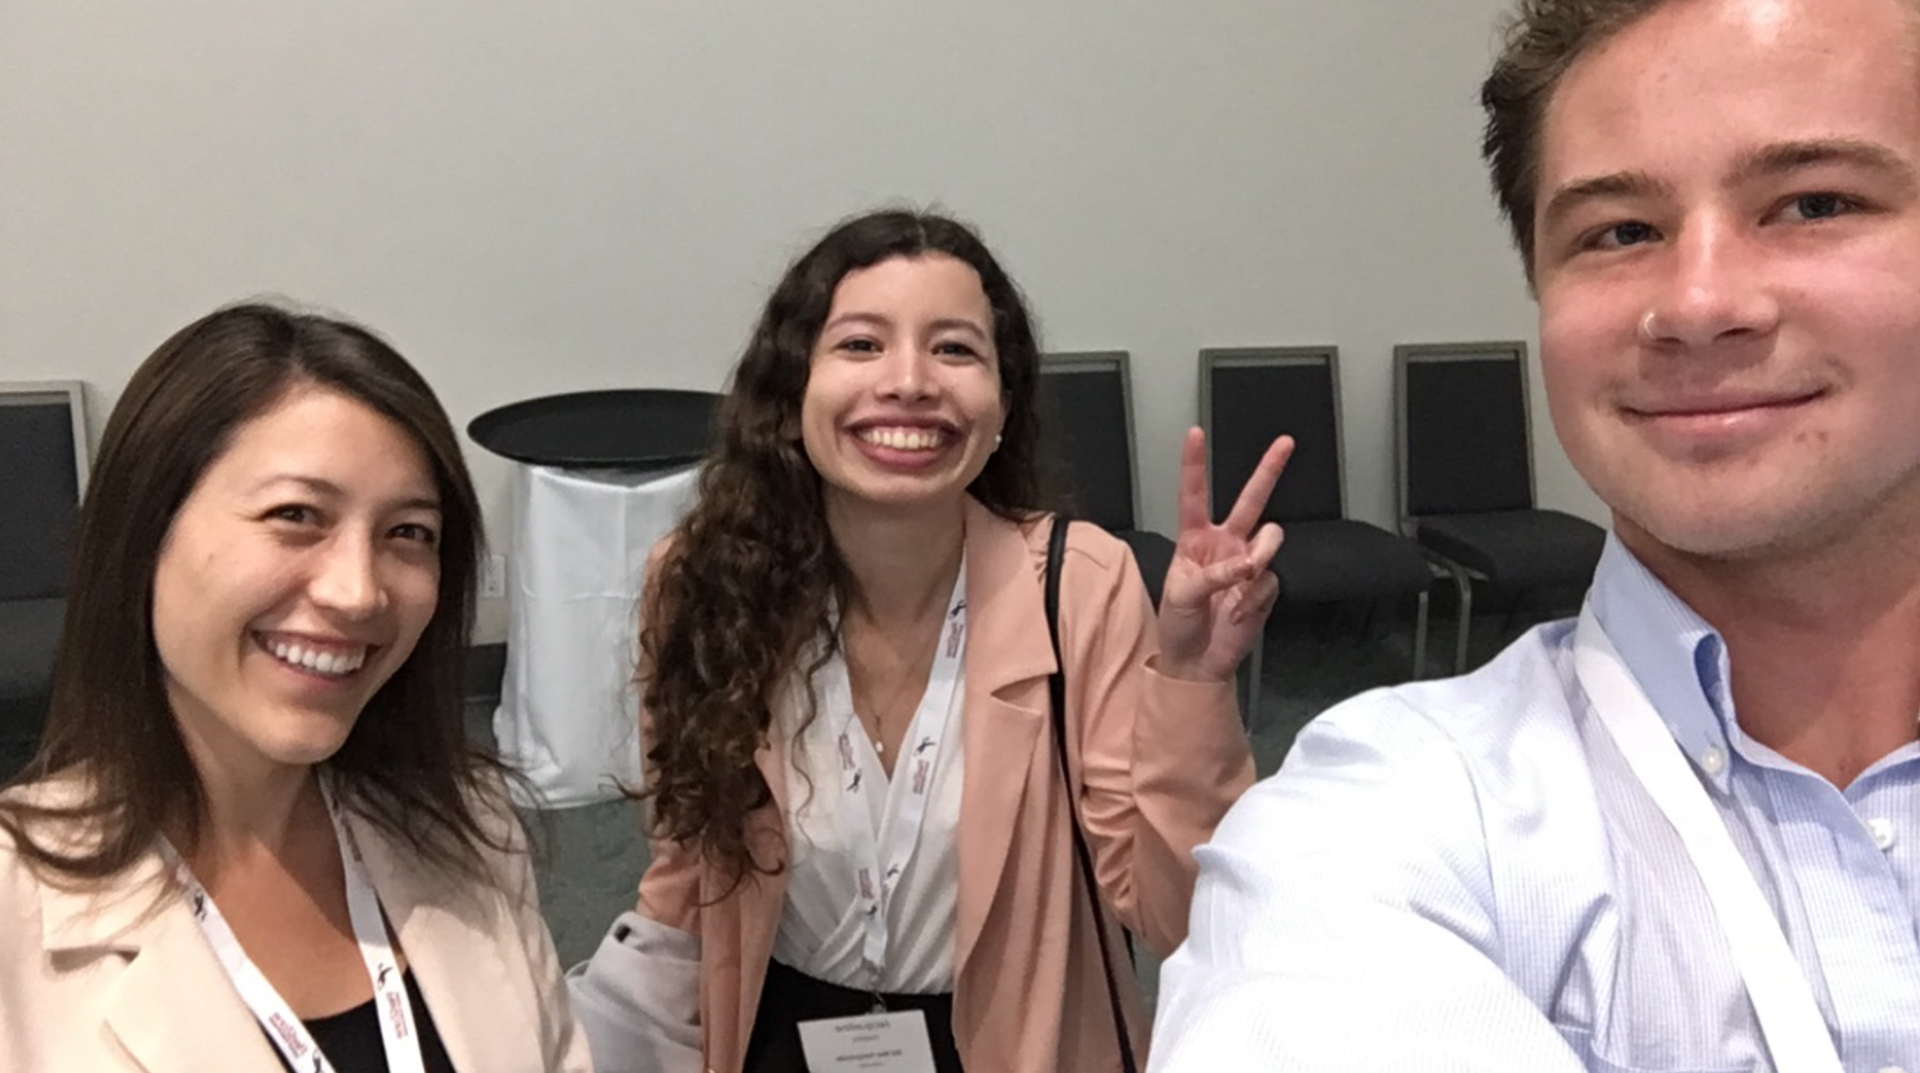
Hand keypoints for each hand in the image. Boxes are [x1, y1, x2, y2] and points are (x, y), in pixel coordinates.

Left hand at [1156, 427, 1291, 681]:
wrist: (1197, 661)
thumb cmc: (1179, 623)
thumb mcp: (1183, 594)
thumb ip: (1215, 574)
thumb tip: (1248, 565)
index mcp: (1194, 539)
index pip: (1194, 495)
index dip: (1195, 465)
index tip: (1195, 434)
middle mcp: (1225, 544)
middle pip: (1250, 500)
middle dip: (1268, 470)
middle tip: (1285, 443)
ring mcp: (1248, 563)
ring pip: (1270, 538)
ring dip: (1260, 554)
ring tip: (1243, 578)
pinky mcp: (1264, 586)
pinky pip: (1270, 579)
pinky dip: (1254, 598)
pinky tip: (1238, 613)